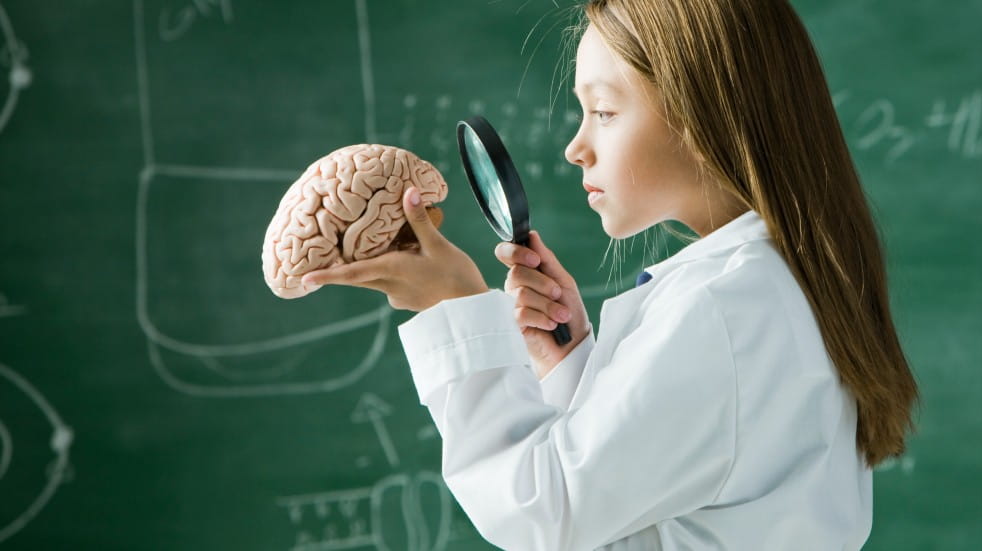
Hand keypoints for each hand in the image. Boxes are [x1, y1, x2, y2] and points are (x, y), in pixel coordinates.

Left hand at [302, 187, 489, 311]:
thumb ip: (420, 220)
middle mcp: (389, 286)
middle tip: (327, 254)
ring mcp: (399, 296)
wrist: (473, 313)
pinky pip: (393, 281)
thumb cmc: (457, 279)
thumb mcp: (440, 246)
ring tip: (391, 243)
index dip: (326, 276)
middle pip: (358, 274)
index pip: (351, 275)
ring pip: (377, 276)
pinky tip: (414, 259)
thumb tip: (407, 192)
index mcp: (391, 271)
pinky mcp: (409, 300)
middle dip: (343, 265)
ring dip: (375, 262)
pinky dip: (394, 269)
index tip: (304, 279)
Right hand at [495, 231, 589, 378]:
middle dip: (543, 283)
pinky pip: (521, 313)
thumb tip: (532, 236)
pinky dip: (542, 317)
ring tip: (561, 316)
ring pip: (522, 294)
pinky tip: (551, 324)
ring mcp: (510, 306)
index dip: (515, 252)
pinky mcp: (510, 325)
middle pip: (517, 273)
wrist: (572, 347)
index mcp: (526, 273)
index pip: (506, 253)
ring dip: (548, 305)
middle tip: (557, 294)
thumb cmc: (569, 314)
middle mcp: (514, 288)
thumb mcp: (564, 282)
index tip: (535, 259)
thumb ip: (547, 260)